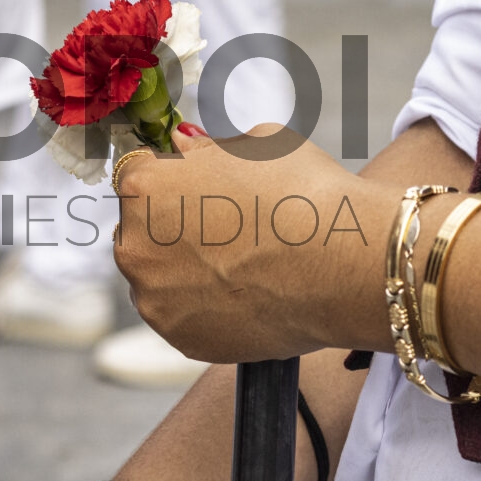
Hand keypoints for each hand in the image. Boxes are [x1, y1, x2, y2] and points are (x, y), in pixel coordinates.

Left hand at [114, 124, 390, 362]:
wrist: (345, 265)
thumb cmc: (305, 195)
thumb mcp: (257, 142)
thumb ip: (206, 147)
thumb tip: (184, 145)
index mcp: (143, 186)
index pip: (137, 174)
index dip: (171, 178)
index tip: (195, 186)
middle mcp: (135, 244)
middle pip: (142, 230)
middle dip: (173, 226)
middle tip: (227, 228)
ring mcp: (154, 298)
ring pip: (158, 278)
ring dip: (184, 270)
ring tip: (240, 263)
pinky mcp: (180, 338)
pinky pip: (182, 316)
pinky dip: (204, 307)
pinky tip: (244, 293)